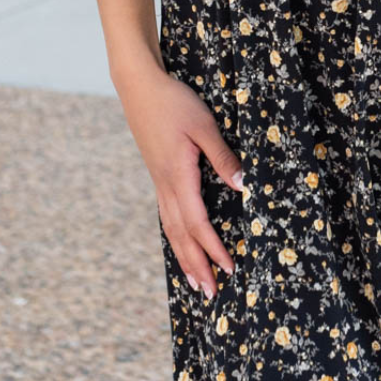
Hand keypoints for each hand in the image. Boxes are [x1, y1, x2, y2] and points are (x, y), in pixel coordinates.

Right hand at [119, 67, 244, 302]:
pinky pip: (167, 216)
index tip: (228, 268)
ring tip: (195, 282)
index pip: (198, 223)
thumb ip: (223, 158)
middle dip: (197, 266)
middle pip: (181, 236)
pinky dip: (176, 237)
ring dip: (184, 257)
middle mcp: (165, 185)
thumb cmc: (174, 102)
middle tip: (210, 294)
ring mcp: (159, 182)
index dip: (213, 248)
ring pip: (171, 229)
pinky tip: (181, 244)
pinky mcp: (158, 175)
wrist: (139, 86)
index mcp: (178, 176)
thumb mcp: (204, 126)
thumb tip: (242, 188)